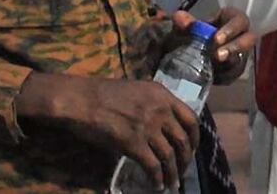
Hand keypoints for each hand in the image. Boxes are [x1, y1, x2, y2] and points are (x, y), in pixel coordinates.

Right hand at [15, 73, 198, 190]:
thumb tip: (164, 123)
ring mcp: (147, 127)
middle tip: (183, 171)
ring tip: (172, 184)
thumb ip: (155, 103)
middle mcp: (160, 110)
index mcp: (163, 95)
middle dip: (186, 159)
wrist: (81, 99)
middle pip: (183, 140)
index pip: (191, 118)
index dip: (195, 137)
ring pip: (169, 156)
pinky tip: (156, 185)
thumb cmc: (104, 93)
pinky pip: (152, 165)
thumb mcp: (138, 90)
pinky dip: (157, 178)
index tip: (193, 149)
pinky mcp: (133, 143)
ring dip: (173, 173)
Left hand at [171, 8, 256, 84]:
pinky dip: (223, 76)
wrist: (187, 54)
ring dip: (229, 65)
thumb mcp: (187, 27)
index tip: (216, 39)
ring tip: (213, 68)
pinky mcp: (235, 70)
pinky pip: (234, 74)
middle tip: (217, 56)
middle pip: (249, 39)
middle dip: (235, 47)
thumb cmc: (192, 34)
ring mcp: (240, 53)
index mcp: (232, 19)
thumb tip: (179, 17)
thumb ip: (184, 22)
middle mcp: (241, 35)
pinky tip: (212, 77)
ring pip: (243, 58)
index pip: (239, 20)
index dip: (231, 29)